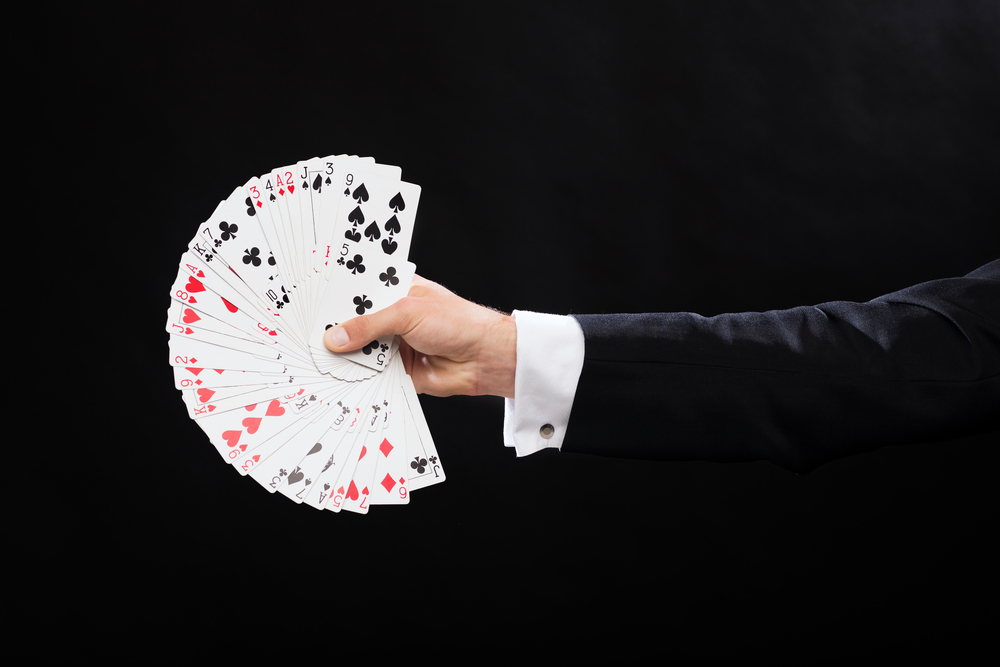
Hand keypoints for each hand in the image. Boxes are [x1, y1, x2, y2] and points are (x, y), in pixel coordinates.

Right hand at [323, 275, 516, 397]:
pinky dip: (359, 378)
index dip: (336, 296)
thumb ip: (369, 325)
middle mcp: (392, 317)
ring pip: (360, 351)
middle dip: (335, 330)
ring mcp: (394, 344)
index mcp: (395, 291)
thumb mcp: (407, 312)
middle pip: (355, 323)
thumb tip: (336, 337)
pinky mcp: (397, 371)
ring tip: (316, 359)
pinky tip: (340, 378)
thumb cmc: (458, 322)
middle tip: (308, 335)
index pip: (359, 290)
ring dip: (345, 356)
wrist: (483, 358)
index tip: (310, 302)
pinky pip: (372, 375)